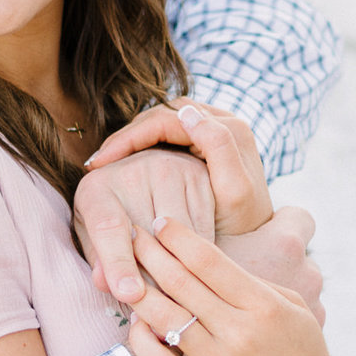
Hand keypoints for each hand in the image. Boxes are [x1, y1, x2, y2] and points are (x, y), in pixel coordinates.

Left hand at [73, 149, 212, 305]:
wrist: (142, 173)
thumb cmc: (113, 215)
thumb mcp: (95, 238)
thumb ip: (100, 262)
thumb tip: (106, 284)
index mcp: (96, 190)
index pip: (108, 228)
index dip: (119, 263)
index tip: (131, 295)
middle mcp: (134, 173)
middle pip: (153, 240)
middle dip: (157, 283)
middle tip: (161, 311)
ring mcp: (170, 170)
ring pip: (184, 239)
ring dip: (184, 274)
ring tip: (179, 296)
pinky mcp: (199, 177)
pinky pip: (205, 232)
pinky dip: (202, 258)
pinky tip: (196, 272)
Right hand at [85, 101, 270, 234]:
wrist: (259, 242)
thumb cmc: (245, 223)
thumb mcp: (234, 190)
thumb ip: (218, 148)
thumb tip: (187, 112)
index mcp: (230, 127)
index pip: (168, 119)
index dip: (130, 137)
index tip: (101, 162)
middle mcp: (220, 121)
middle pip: (159, 117)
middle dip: (125, 138)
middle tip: (96, 164)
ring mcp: (208, 132)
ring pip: (157, 126)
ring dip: (128, 144)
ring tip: (101, 167)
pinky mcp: (199, 146)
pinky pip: (161, 141)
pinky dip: (138, 153)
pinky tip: (117, 172)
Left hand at [123, 216, 355, 355]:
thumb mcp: (295, 310)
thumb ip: (256, 283)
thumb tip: (213, 258)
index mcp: (264, 306)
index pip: (209, 261)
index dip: (178, 237)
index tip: (159, 222)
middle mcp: (241, 333)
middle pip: (181, 282)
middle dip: (150, 253)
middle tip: (130, 235)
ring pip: (165, 318)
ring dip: (138, 291)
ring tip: (124, 274)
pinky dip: (140, 338)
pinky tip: (134, 322)